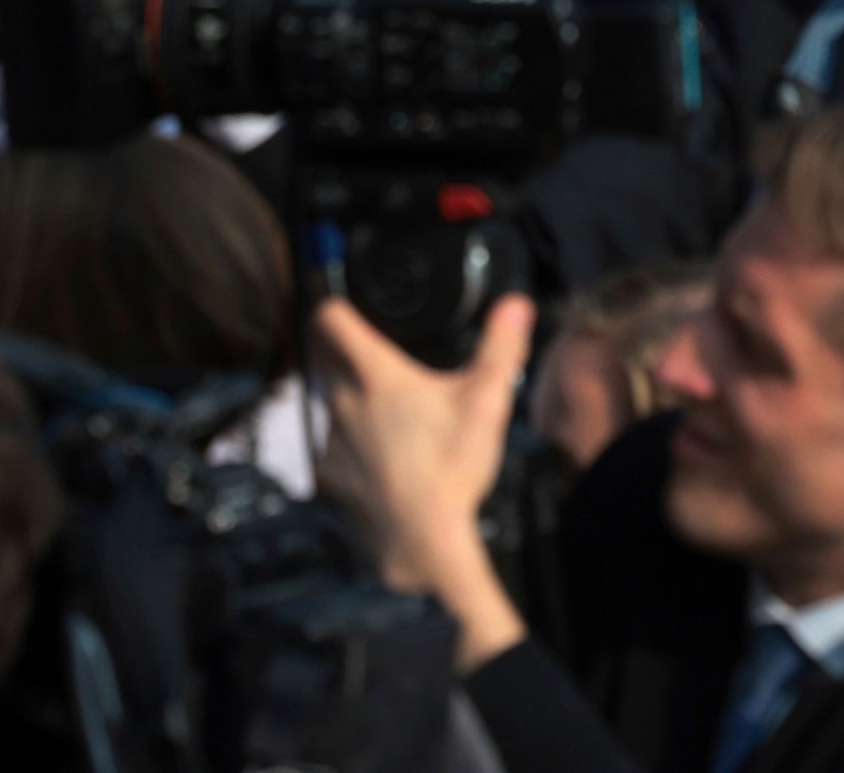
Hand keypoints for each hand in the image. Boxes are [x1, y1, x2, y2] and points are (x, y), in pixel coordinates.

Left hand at [311, 295, 534, 669]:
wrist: (423, 540)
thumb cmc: (453, 468)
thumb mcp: (487, 403)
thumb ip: (502, 348)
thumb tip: (516, 303)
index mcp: (375, 374)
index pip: (331, 317)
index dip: (334, 304)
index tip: (344, 303)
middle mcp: (342, 399)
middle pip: (326, 358)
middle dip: (342, 351)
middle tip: (376, 356)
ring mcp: (331, 438)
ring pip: (329, 402)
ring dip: (348, 399)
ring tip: (387, 413)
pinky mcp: (329, 473)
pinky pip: (333, 445)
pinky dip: (349, 443)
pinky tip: (380, 456)